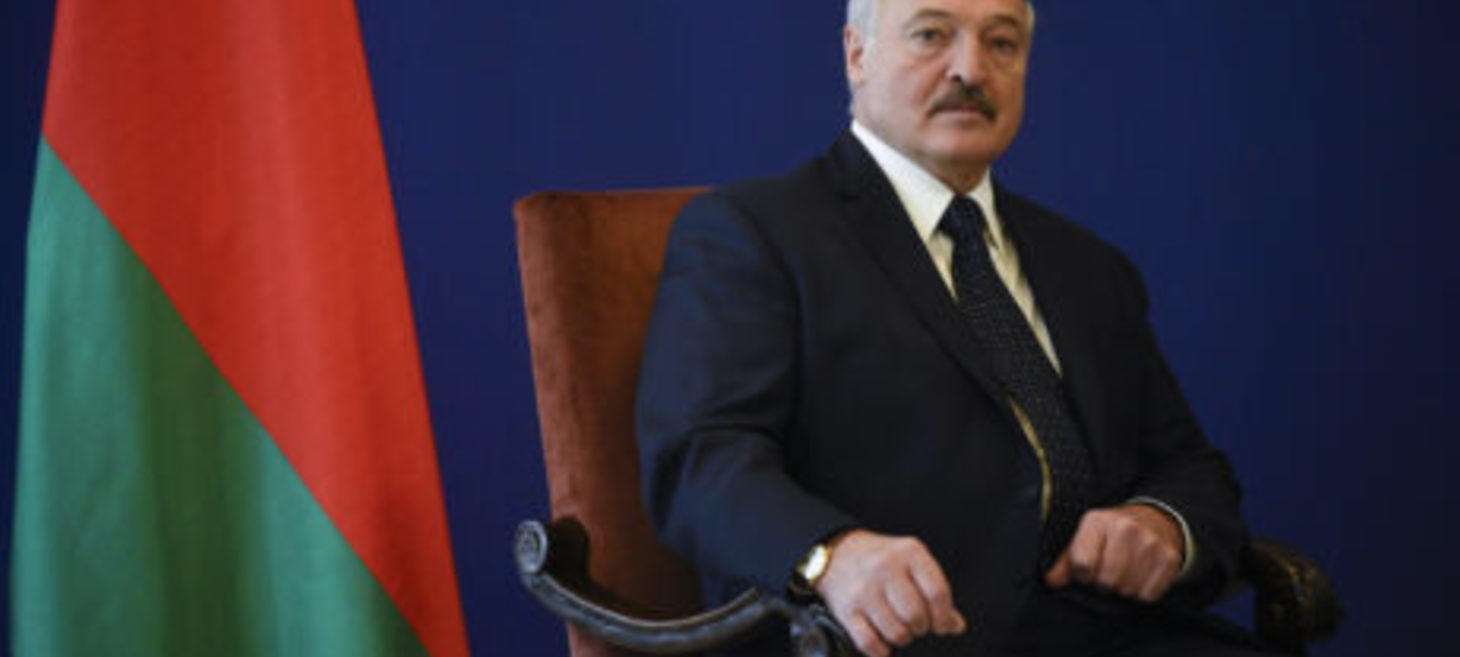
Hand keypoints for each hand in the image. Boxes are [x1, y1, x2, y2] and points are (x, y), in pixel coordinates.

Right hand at [814, 529, 966, 656]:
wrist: (838, 553)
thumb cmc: (883, 560)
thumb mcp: (913, 562)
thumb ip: (935, 590)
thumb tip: (955, 625)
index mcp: (909, 553)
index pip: (938, 593)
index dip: (944, 616)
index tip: (943, 625)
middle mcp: (885, 568)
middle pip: (916, 615)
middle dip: (921, 627)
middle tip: (917, 624)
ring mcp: (864, 589)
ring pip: (896, 632)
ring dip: (902, 638)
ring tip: (899, 628)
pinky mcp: (846, 609)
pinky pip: (870, 643)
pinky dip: (881, 650)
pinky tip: (882, 640)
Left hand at [1044, 504, 1184, 602]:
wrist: (1155, 521)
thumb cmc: (1111, 534)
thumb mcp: (1085, 538)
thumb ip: (1065, 561)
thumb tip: (1052, 580)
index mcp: (1097, 521)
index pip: (1082, 564)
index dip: (1083, 573)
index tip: (1088, 568)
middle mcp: (1125, 528)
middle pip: (1106, 580)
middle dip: (1104, 583)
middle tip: (1109, 571)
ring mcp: (1150, 543)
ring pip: (1127, 590)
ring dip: (1123, 588)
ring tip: (1125, 572)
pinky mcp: (1169, 558)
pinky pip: (1148, 595)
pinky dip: (1143, 592)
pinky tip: (1141, 575)